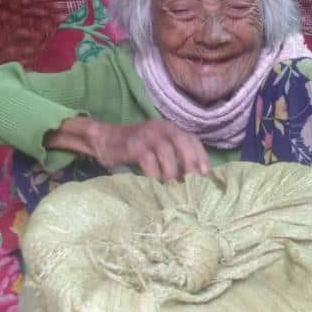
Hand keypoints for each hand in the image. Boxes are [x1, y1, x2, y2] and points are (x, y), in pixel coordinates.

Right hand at [89, 120, 209, 180]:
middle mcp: (160, 128)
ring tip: (171, 184)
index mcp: (170, 128)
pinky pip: (148, 159)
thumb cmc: (136, 149)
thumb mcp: (158, 147)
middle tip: (191, 181)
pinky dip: (154, 173)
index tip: (205, 173)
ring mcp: (146, 135)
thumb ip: (175, 156)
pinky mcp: (133, 145)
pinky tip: (155, 182)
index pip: (191, 139)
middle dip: (189, 162)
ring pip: (165, 151)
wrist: (106, 140)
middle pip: (182, 141)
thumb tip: (193, 177)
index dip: (201, 155)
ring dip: (171, 170)